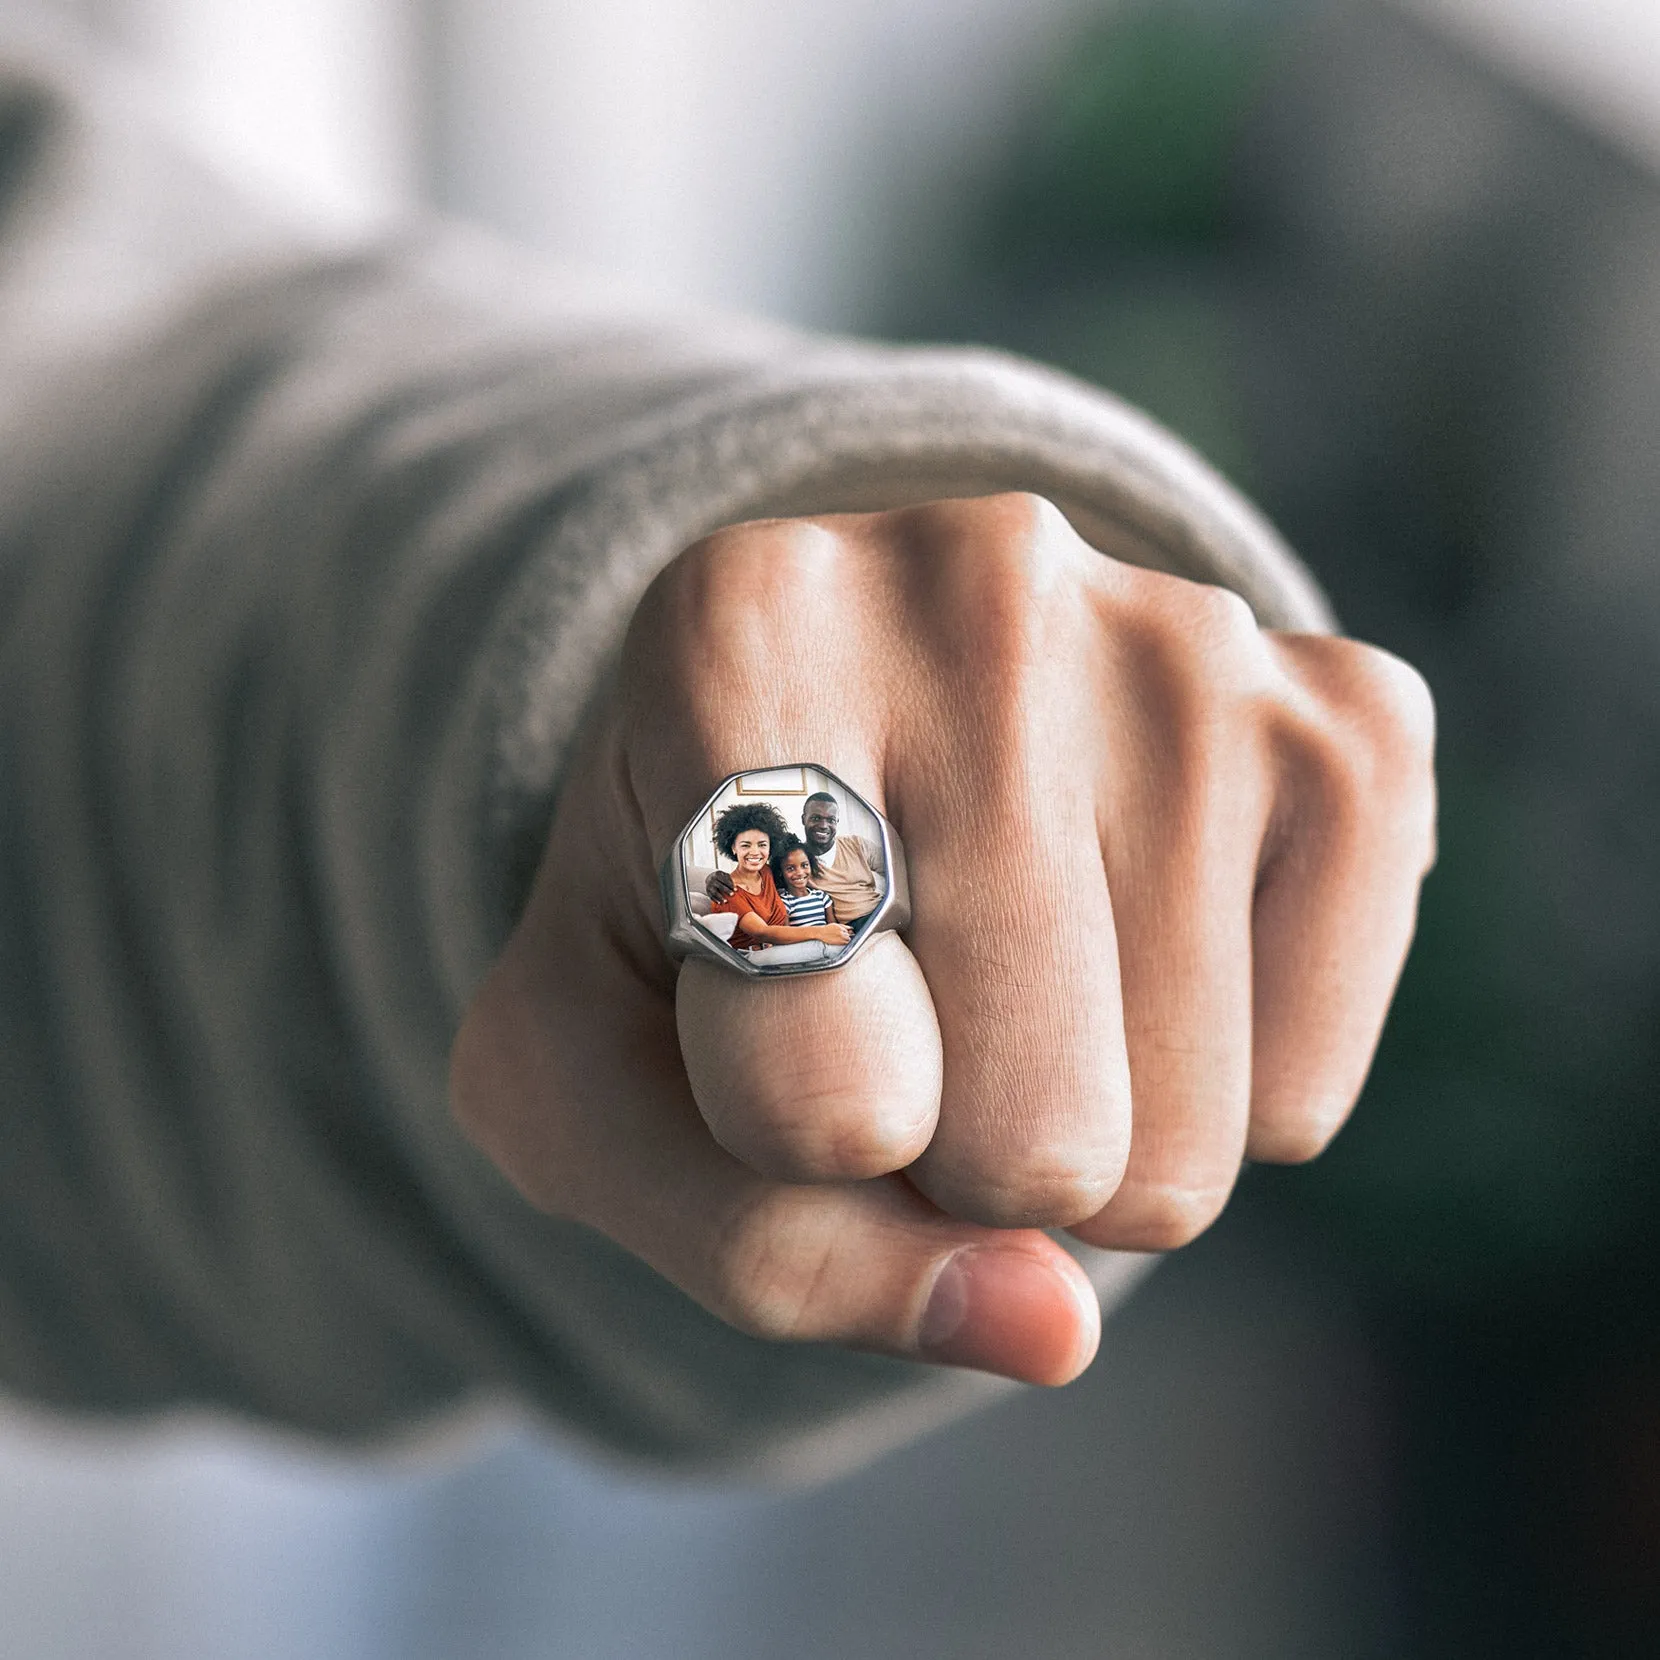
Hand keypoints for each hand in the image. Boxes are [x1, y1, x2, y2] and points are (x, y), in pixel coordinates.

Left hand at [451, 495, 1433, 1386]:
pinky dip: (1216, 1099)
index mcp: (736, 631)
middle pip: (1027, 1138)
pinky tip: (1137, 960)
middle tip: (901, 996)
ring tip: (1003, 968)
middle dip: (947, 1151)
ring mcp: (1187, 640)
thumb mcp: (594, 1086)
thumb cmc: (691, 914)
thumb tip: (1057, 1326)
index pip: (812, 1090)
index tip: (756, 994)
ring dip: (1077, 1129)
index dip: (776, 1126)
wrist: (844, 721)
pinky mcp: (1347, 717)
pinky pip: (1310, 1087)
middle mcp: (981, 583)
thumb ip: (758, 1244)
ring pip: (1180, 1141)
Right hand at [704, 869, 734, 902]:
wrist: (710, 878)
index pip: (724, 880)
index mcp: (717, 874)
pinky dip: (715, 900)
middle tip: (732, 894)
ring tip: (726, 901)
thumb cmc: (721, 878)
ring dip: (720, 897)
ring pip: (714, 892)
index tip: (736, 889)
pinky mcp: (707, 891)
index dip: (730, 884)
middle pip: (720, 886)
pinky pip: (711, 897)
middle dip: (726, 890)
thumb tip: (737, 885)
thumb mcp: (724, 875)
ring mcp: (709, 886)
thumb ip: (729, 878)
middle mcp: (712, 880)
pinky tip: (720, 903)